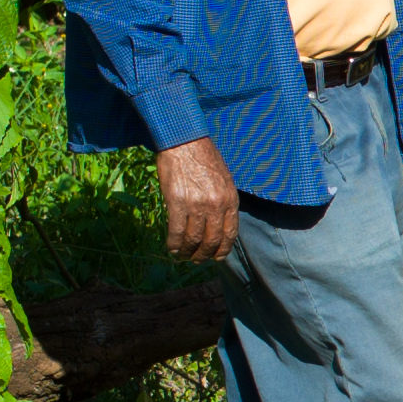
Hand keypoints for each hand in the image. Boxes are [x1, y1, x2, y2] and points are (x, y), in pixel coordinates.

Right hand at [156, 136, 240, 264]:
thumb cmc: (203, 159)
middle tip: (196, 260)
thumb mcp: (224, 180)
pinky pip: (177, 231)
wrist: (184, 141)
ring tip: (182, 256)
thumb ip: (223, 202)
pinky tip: (172, 249)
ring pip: (194, 239)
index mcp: (230, 200)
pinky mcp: (177, 202)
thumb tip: (219, 224)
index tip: (216, 257)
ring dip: (187, 252)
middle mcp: (216, 205)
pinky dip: (174, 244)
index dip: (223, 250)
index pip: (230, 234)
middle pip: (212, 240)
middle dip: (204, 255)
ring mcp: (197, 204)